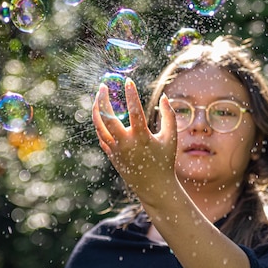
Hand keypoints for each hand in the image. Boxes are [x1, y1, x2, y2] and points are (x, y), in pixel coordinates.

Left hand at [92, 78, 177, 202]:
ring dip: (96, 110)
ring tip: (99, 96)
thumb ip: (169, 115)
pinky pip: (101, 135)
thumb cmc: (164, 160)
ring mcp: (116, 149)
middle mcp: (126, 143)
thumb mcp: (171, 137)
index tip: (129, 81)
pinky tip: (102, 112)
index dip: (131, 95)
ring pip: (99, 126)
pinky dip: (99, 123)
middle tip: (103, 86)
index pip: (135, 112)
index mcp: (142, 138)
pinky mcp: (111, 154)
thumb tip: (164, 96)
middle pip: (108, 118)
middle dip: (103, 100)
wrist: (154, 186)